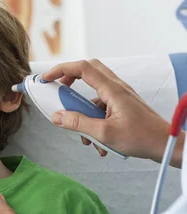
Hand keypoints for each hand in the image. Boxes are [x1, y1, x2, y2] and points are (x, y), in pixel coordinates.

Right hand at [42, 58, 178, 164]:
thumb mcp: (105, 134)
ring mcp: (120, 96)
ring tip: (85, 138)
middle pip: (89, 71)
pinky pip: (102, 107)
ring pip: (94, 94)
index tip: (47, 78)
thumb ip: (79, 124)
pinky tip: (99, 145)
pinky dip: (95, 122)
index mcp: (112, 89)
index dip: (61, 70)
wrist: (166, 144)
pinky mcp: (123, 106)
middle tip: (60, 91)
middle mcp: (116, 88)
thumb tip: (57, 116)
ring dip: (84, 112)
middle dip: (71, 80)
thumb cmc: (142, 138)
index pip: (82, 68)